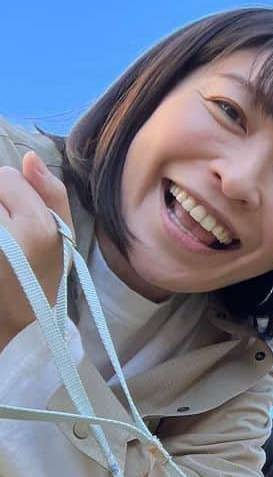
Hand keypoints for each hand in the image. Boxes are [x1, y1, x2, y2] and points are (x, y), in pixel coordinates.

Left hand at [0, 151, 75, 344]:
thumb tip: (29, 156)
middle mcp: (1, 231)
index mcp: (34, 227)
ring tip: (2, 244)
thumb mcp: (63, 238)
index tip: (22, 224)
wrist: (14, 320)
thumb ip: (53, 194)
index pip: (6, 176)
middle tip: (8, 237)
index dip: (15, 196)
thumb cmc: (43, 277)